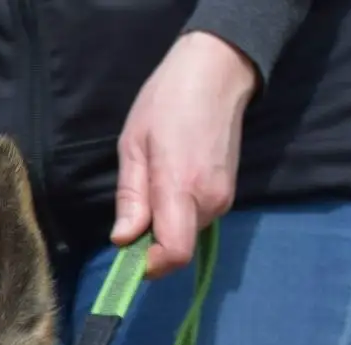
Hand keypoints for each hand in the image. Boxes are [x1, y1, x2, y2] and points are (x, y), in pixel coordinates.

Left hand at [111, 31, 258, 278]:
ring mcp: (224, 198)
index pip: (174, 253)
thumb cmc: (167, 102)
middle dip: (151, 242)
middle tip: (134, 209)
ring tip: (153, 184)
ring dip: (164, 226)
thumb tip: (122, 240)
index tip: (128, 255)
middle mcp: (209, 201)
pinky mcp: (228, 193)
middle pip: (176, 247)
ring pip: (186, 234)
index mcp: (181, 188)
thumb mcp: (133, 146)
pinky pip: (196, 219)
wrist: (218, 72)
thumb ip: (131, 197)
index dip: (150, 266)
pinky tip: (169, 183)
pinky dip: (178, 215)